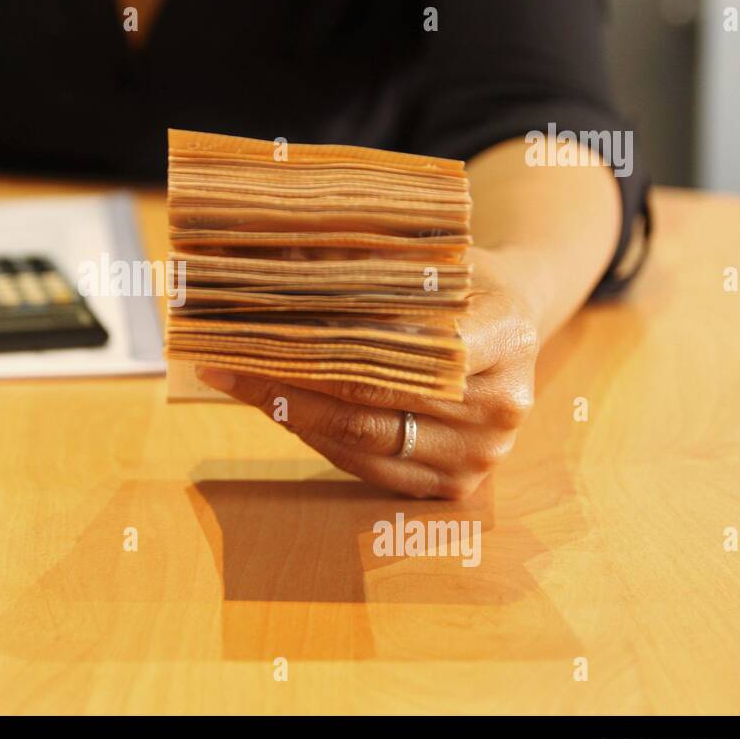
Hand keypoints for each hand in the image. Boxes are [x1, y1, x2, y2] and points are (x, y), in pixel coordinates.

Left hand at [196, 246, 541, 498]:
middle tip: (224, 352)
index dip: (319, 341)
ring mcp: (481, 454)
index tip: (254, 324)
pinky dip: (313, 435)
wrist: (515, 323)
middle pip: (370, 399)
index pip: (397, 347)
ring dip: (287, 409)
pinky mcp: (457, 486)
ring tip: (232, 376)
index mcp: (504, 335)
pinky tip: (271, 405)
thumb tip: (257, 252)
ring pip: (360, 438)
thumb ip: (357, 261)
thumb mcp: (424, 256)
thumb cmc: (461, 282)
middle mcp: (500, 405)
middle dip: (287, 375)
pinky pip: (366, 467)